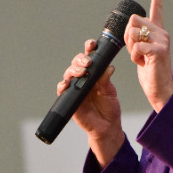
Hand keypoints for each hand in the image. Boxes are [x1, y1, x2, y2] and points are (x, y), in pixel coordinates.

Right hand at [59, 42, 123, 164]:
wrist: (106, 127)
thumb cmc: (109, 108)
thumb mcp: (110, 92)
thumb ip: (106, 80)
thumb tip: (109, 67)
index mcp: (94, 74)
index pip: (90, 57)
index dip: (89, 49)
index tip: (91, 45)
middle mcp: (83, 79)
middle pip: (77, 63)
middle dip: (80, 59)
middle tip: (88, 62)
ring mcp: (75, 88)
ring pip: (69, 74)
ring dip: (72, 70)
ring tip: (80, 71)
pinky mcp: (69, 99)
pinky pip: (62, 90)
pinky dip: (62, 86)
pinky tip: (66, 84)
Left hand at [125, 0, 172, 111]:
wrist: (159, 89)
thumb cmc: (150, 70)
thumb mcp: (141, 49)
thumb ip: (137, 36)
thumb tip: (130, 27)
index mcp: (158, 30)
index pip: (157, 6)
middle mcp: (162, 31)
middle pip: (133, 19)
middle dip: (128, 36)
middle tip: (138, 51)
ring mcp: (162, 39)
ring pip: (133, 32)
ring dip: (131, 47)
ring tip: (142, 57)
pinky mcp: (159, 49)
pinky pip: (136, 46)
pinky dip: (134, 56)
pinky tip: (144, 63)